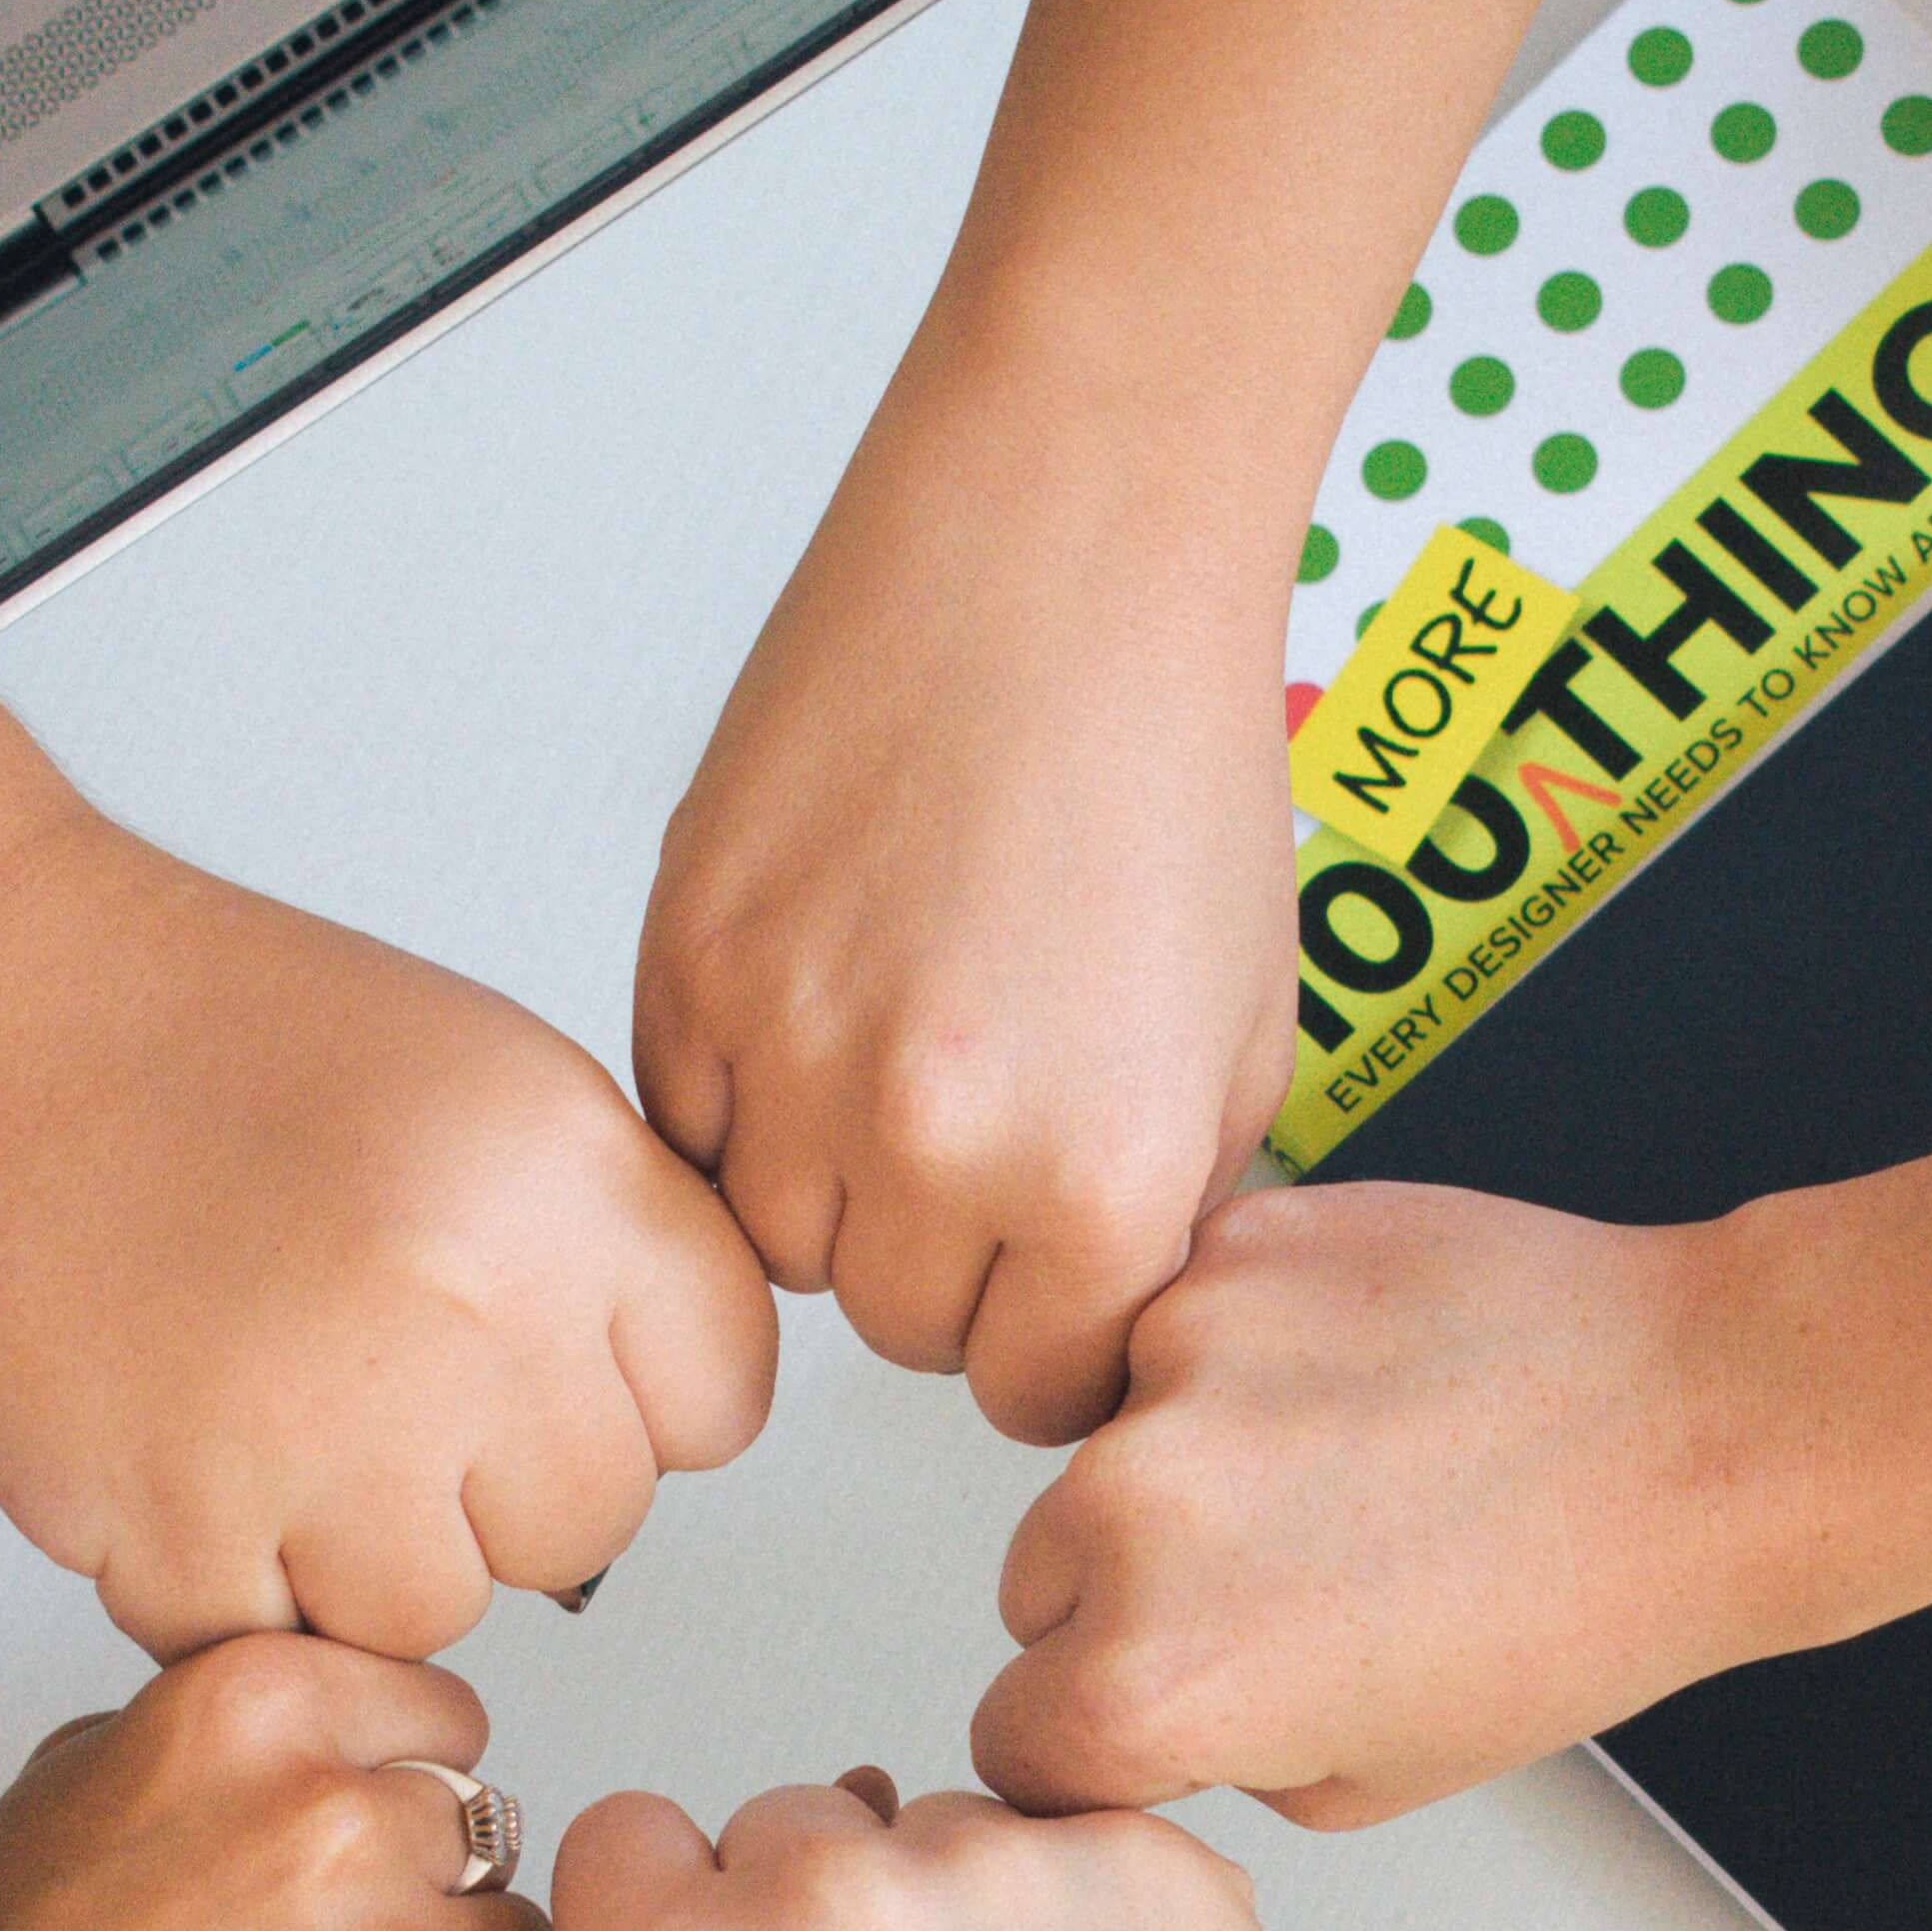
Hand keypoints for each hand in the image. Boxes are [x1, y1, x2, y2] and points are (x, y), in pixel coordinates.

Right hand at [0, 838, 778, 1657]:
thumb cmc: (204, 1036)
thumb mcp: (483, 1081)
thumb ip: (602, 1250)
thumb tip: (665, 1419)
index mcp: (562, 1180)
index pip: (720, 1398)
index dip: (634, 1394)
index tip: (547, 1361)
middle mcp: (461, 1309)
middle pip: (588, 1527)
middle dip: (498, 1483)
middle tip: (378, 1380)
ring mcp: (316, 1431)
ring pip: (438, 1613)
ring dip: (361, 1549)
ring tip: (268, 1408)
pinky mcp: (173, 1526)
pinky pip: (272, 1644)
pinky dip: (224, 1579)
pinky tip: (181, 1444)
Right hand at [553, 1773, 1410, 1930]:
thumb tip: (755, 1902)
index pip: (624, 1838)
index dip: (677, 1895)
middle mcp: (826, 1897)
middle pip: (785, 1820)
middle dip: (830, 1905)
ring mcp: (990, 1854)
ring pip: (937, 1819)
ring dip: (968, 1900)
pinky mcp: (1135, 1844)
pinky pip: (1070, 1829)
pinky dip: (1090, 1902)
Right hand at [637, 382, 1298, 1445]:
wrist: (1065, 544)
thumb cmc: (1170, 749)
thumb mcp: (1244, 1034)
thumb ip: (1163, 1207)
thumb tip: (1093, 1315)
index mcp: (1098, 1178)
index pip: (1036, 1387)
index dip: (1048, 1329)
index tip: (1048, 1269)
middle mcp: (934, 1139)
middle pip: (899, 1329)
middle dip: (946, 1257)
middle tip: (983, 1124)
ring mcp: (791, 1053)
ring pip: (777, 1245)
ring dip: (833, 1186)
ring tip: (903, 1047)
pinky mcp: (687, 960)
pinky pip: (688, 1127)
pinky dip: (744, 1096)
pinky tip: (829, 991)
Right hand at [979, 1180, 1840, 1824]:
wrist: (1701, 1425)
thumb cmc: (1577, 1603)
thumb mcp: (1367, 1780)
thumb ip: (1208, 1753)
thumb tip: (1137, 1709)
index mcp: (1153, 1679)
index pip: (1014, 1736)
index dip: (1095, 1740)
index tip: (1162, 1715)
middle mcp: (1131, 1514)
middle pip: (1037, 1583)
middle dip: (1128, 1598)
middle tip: (1289, 1587)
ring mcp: (1174, 1362)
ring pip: (1099, 1444)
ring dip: (1180, 1466)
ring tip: (1345, 1474)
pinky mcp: (1230, 1250)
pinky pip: (1174, 1325)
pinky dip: (1240, 1356)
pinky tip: (1356, 1384)